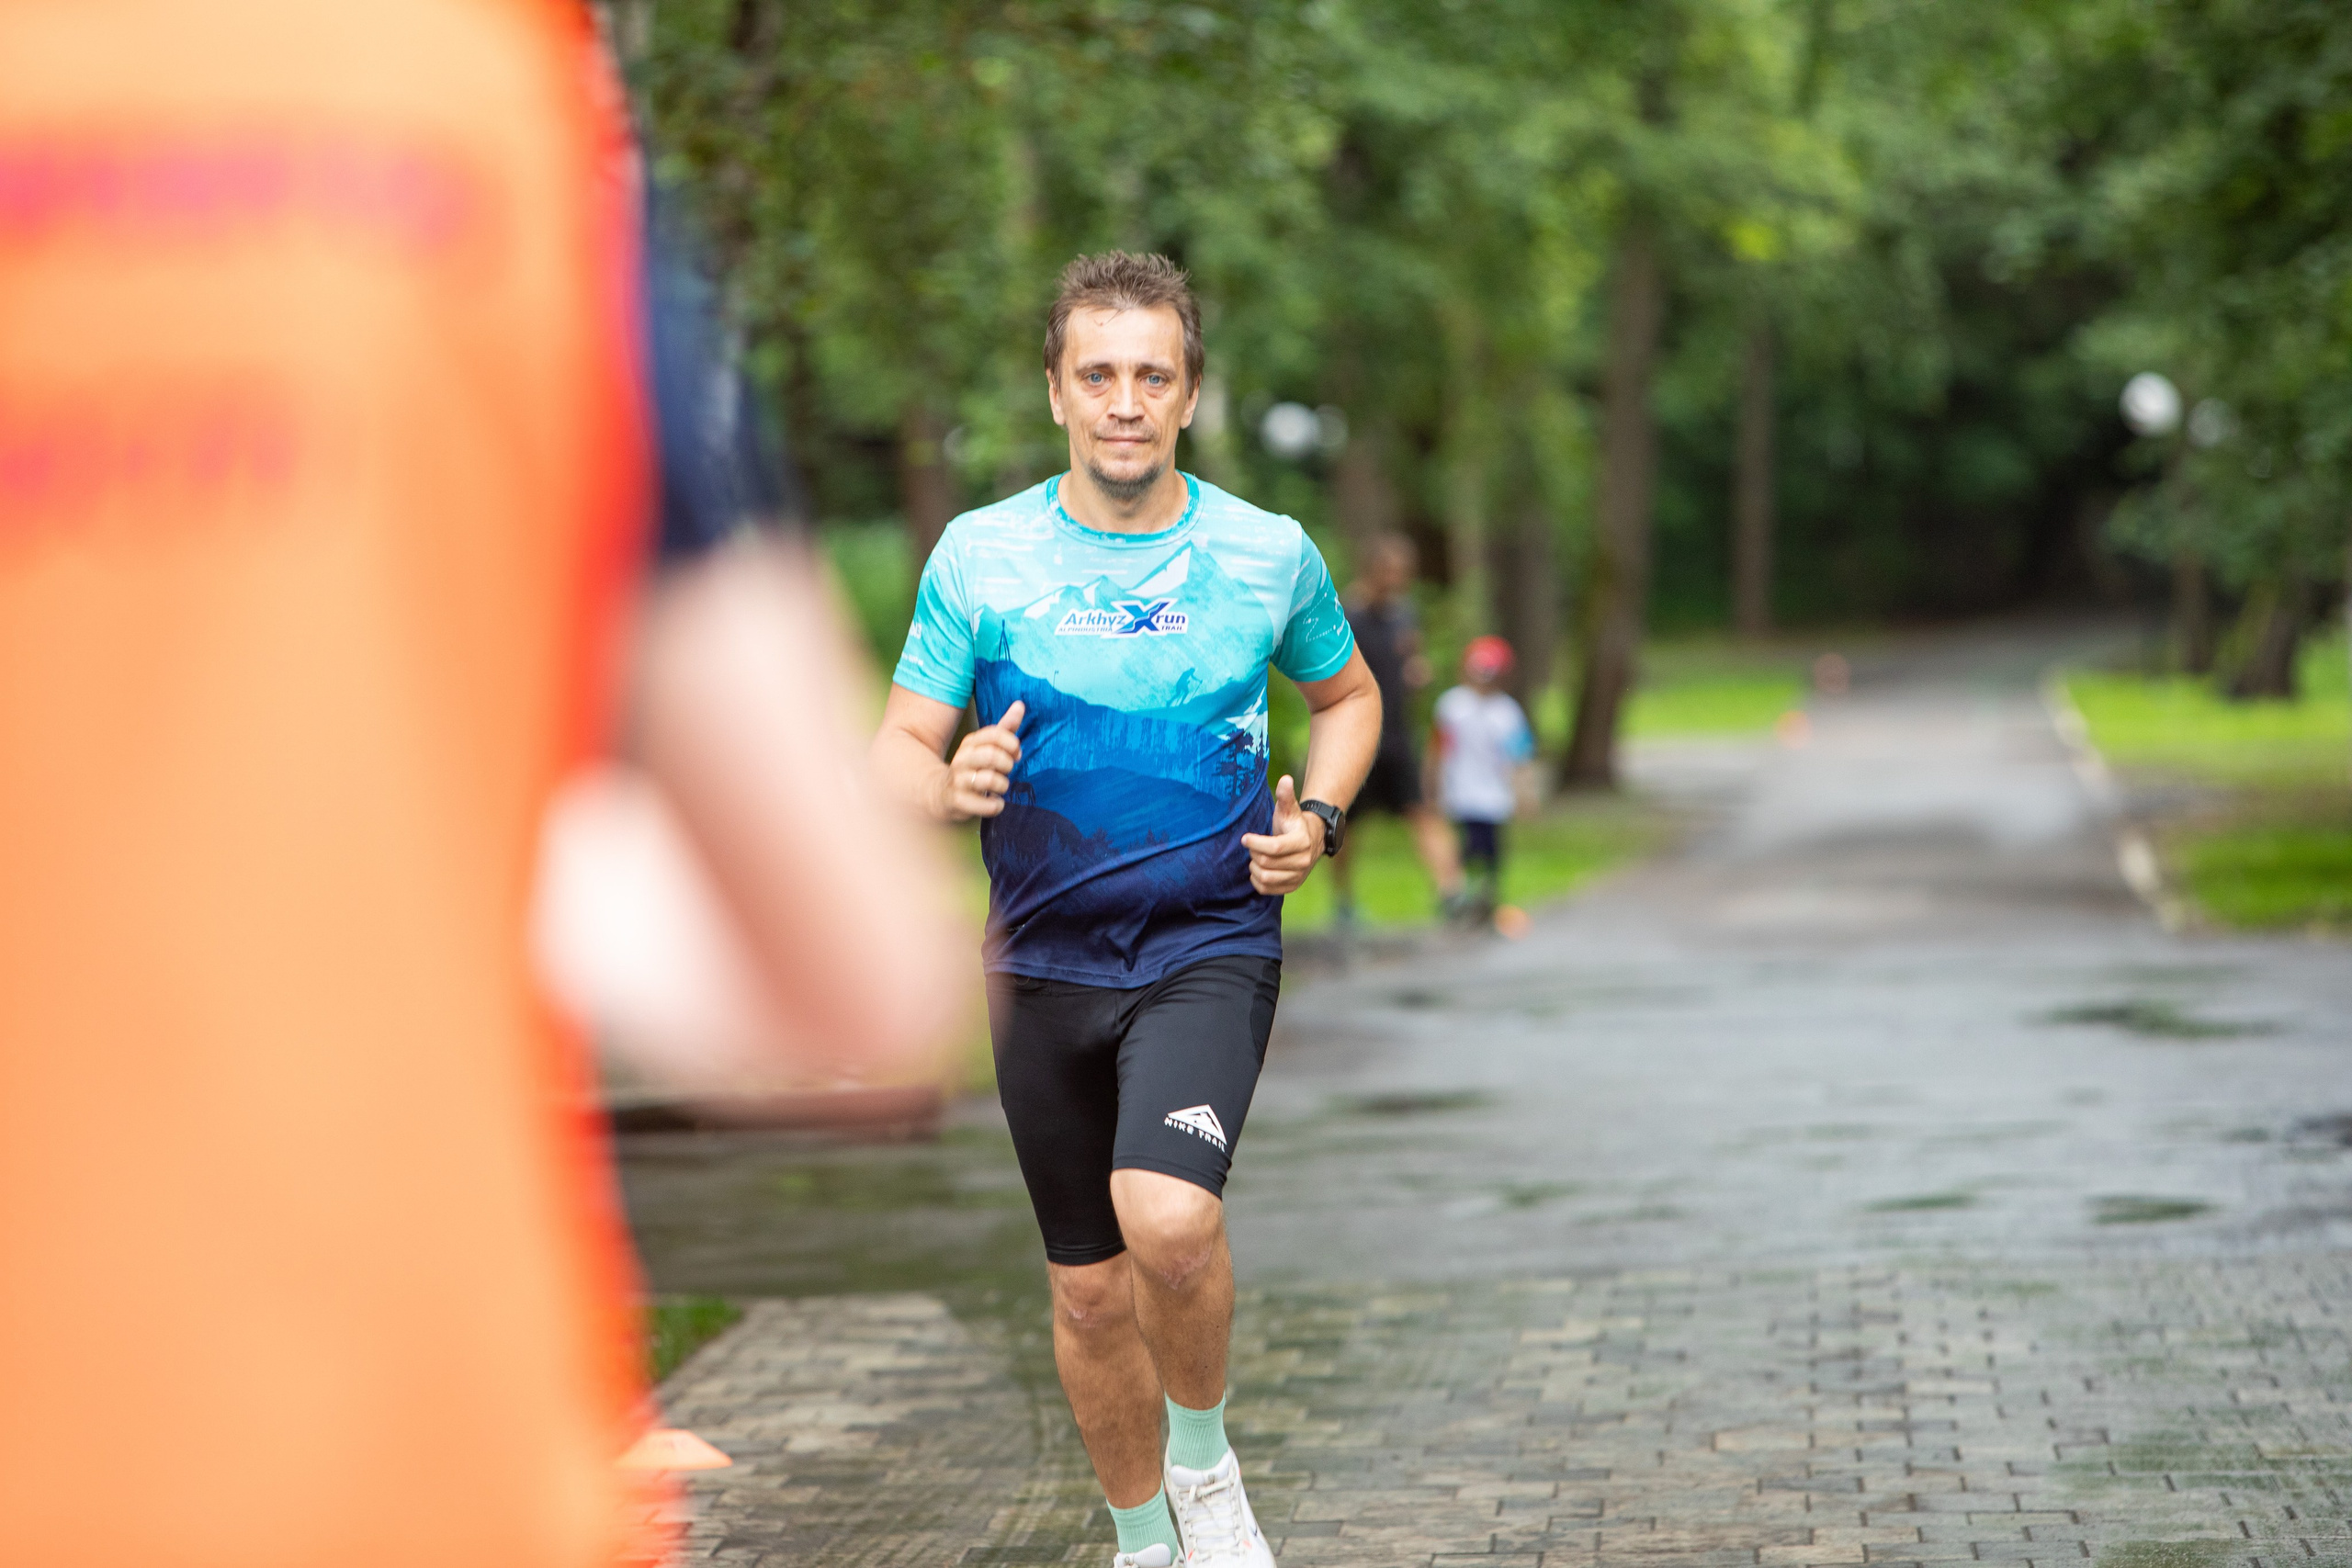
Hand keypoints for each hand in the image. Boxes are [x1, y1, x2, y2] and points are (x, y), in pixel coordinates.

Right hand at [937, 700, 1024, 820]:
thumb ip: (1005, 727)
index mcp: (971, 742)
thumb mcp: (987, 745)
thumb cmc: (973, 767)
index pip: (995, 734)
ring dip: (1002, 785)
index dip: (1012, 744)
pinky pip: (985, 805)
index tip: (1016, 753)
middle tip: (1006, 771)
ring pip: (989, 780)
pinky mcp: (957, 801)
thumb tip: (1020, 704)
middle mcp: (962, 759)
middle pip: (993, 755)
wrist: (941, 793)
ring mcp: (958, 780)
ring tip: (1000, 787)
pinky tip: (995, 802)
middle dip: (1007, 765)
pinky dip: (996, 805)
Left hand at [1242, 774, 1323, 894]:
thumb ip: (1285, 795)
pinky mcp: (1291, 887)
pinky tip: (1258, 868)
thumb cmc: (1292, 823)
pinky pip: (1265, 888)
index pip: (1274, 848)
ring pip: (1265, 877)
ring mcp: (1298, 876)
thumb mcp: (1289, 808)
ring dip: (1254, 866)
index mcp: (1302, 842)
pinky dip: (1257, 879)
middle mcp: (1303, 862)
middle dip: (1254, 852)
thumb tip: (1285, 779)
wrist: (1310, 842)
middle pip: (1266, 862)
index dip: (1255, 843)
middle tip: (1252, 845)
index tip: (1245, 837)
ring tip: (1255, 856)